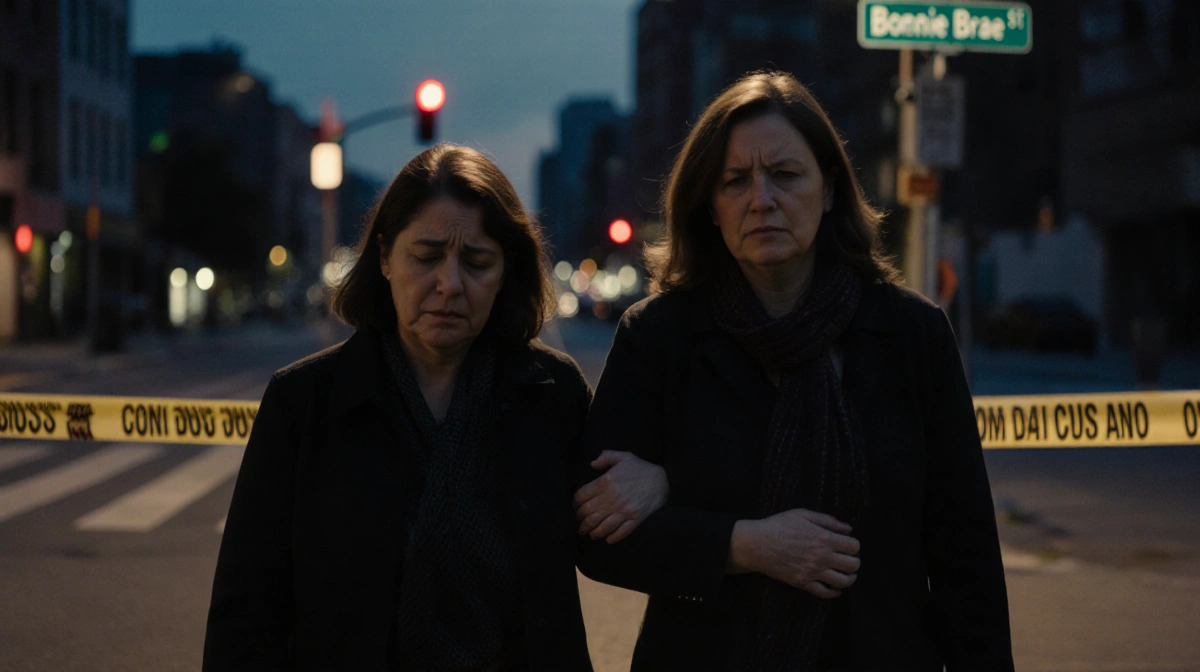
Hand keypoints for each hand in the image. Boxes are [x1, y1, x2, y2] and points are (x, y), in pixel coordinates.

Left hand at [573, 451, 668, 543]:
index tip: (574, 507)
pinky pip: (619, 533)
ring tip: (589, 533)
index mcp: (606, 482)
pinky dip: (611, 538)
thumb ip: (606, 457)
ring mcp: (623, 511)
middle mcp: (612, 498)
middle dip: (580, 521)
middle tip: (578, 523)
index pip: (582, 496)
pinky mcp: (635, 520)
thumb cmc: (641, 468)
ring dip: (592, 532)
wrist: (664, 480)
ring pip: (601, 526)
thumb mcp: (624, 456)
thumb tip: (592, 464)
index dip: (575, 504)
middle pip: (588, 514)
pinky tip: (606, 538)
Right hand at [729, 509, 859, 598]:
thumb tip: (848, 529)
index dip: (853, 545)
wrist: (756, 544)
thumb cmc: (778, 525)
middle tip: (847, 559)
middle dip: (854, 561)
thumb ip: (827, 520)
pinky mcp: (803, 583)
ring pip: (843, 582)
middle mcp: (822, 557)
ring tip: (845, 574)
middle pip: (853, 565)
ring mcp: (813, 572)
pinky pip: (825, 593)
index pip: (854, 546)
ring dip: (849, 578)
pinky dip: (834, 592)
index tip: (847, 545)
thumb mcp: (802, 515)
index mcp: (824, 538)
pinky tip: (835, 588)